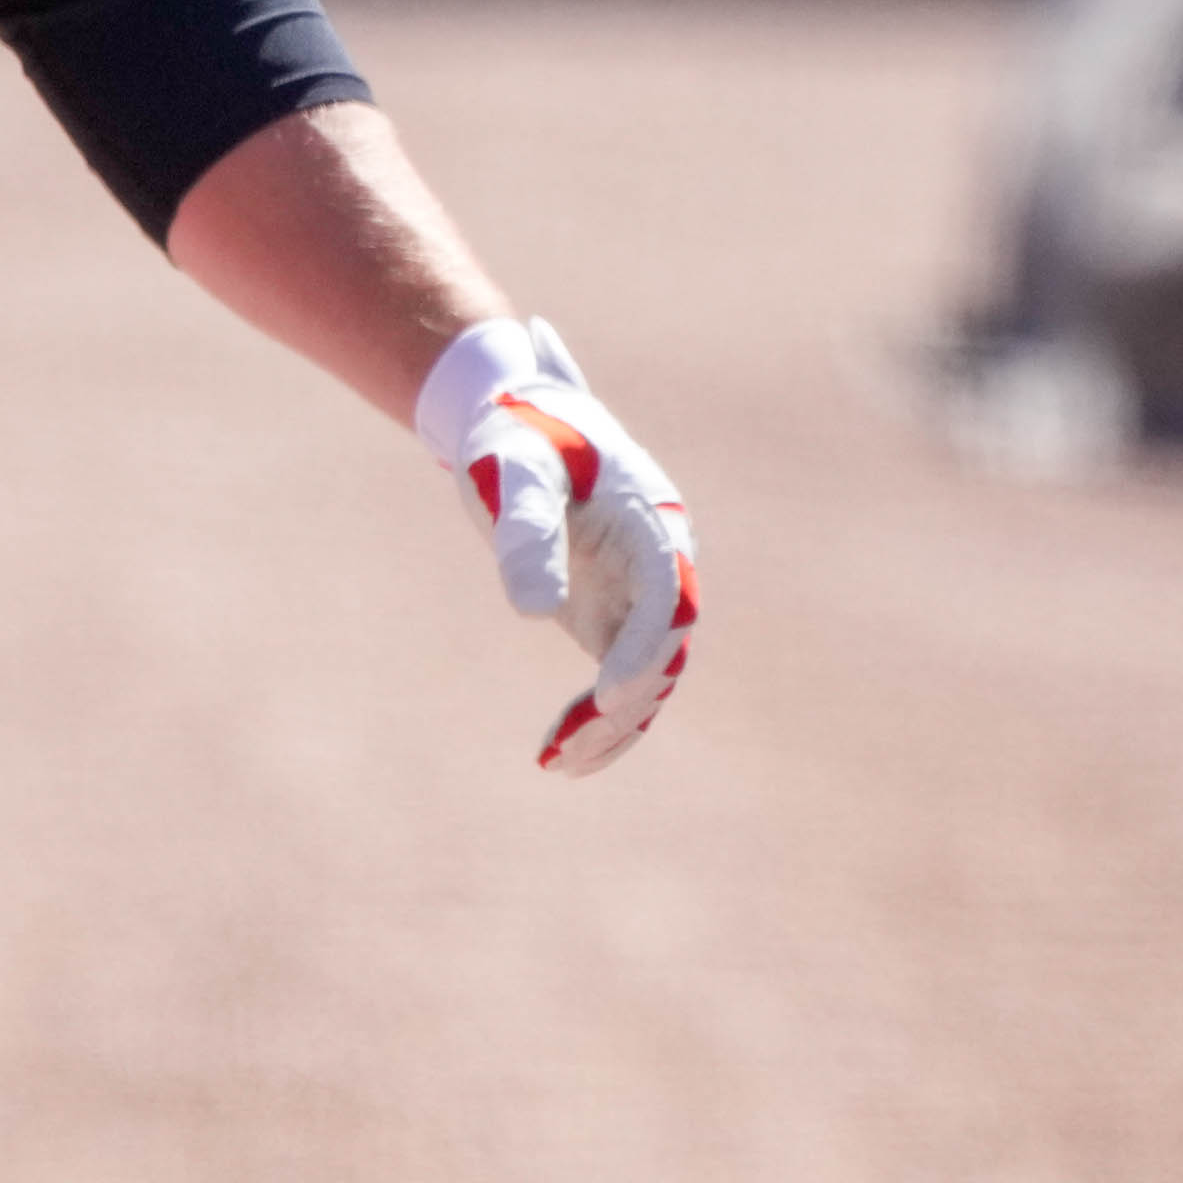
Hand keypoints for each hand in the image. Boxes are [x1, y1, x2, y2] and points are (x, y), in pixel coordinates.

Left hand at [413, 318, 699, 776]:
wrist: (516, 418)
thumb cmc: (518, 435)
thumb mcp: (514, 471)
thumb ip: (526, 529)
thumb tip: (532, 610)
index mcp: (653, 523)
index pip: (668, 601)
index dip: (642, 651)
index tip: (606, 698)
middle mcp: (660, 565)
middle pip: (664, 651)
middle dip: (624, 706)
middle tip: (569, 750)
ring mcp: (638, 594)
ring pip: (646, 677)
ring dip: (611, 726)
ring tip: (556, 764)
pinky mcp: (610, 615)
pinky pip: (618, 679)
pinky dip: (595, 719)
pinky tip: (557, 754)